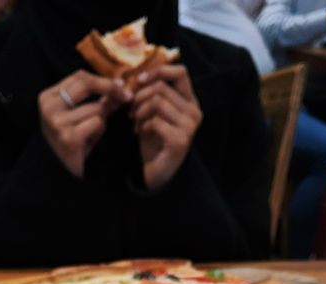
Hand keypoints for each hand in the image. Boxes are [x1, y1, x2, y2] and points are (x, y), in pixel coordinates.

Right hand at [38, 70, 130, 179]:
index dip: (103, 80)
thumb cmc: (73, 141)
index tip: (121, 85)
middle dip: (110, 88)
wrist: (61, 172)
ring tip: (91, 134)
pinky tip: (89, 143)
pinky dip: (99, 132)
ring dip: (102, 120)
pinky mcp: (68, 137)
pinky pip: (97, 123)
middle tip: (128, 96)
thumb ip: (99, 100)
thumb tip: (121, 85)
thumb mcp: (82, 116)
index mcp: (48, 97)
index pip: (79, 76)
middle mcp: (49, 107)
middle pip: (86, 84)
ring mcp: (57, 122)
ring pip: (96, 108)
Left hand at [130, 64, 202, 192]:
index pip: (180, 72)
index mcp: (189, 101)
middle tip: (130, 111)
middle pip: (162, 88)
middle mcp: (194, 111)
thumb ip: (149, 92)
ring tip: (134, 122)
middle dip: (139, 97)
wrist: (155, 170)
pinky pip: (155, 121)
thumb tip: (135, 75)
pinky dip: (142, 125)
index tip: (138, 80)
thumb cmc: (152, 138)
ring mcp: (190, 126)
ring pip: (157, 102)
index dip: (157, 71)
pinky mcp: (181, 140)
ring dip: (139, 111)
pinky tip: (139, 132)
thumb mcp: (151, 111)